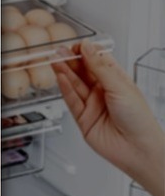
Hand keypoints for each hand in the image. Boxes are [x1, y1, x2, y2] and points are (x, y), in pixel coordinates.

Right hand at [52, 40, 164, 195]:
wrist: (138, 149)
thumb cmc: (139, 120)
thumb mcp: (120, 87)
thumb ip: (99, 67)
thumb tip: (87, 48)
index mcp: (116, 80)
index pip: (96, 60)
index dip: (85, 52)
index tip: (76, 46)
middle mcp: (103, 91)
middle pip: (82, 72)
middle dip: (70, 61)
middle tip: (59, 52)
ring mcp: (92, 104)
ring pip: (74, 85)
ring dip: (64, 72)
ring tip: (55, 61)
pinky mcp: (82, 118)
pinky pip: (71, 100)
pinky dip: (65, 88)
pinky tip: (60, 78)